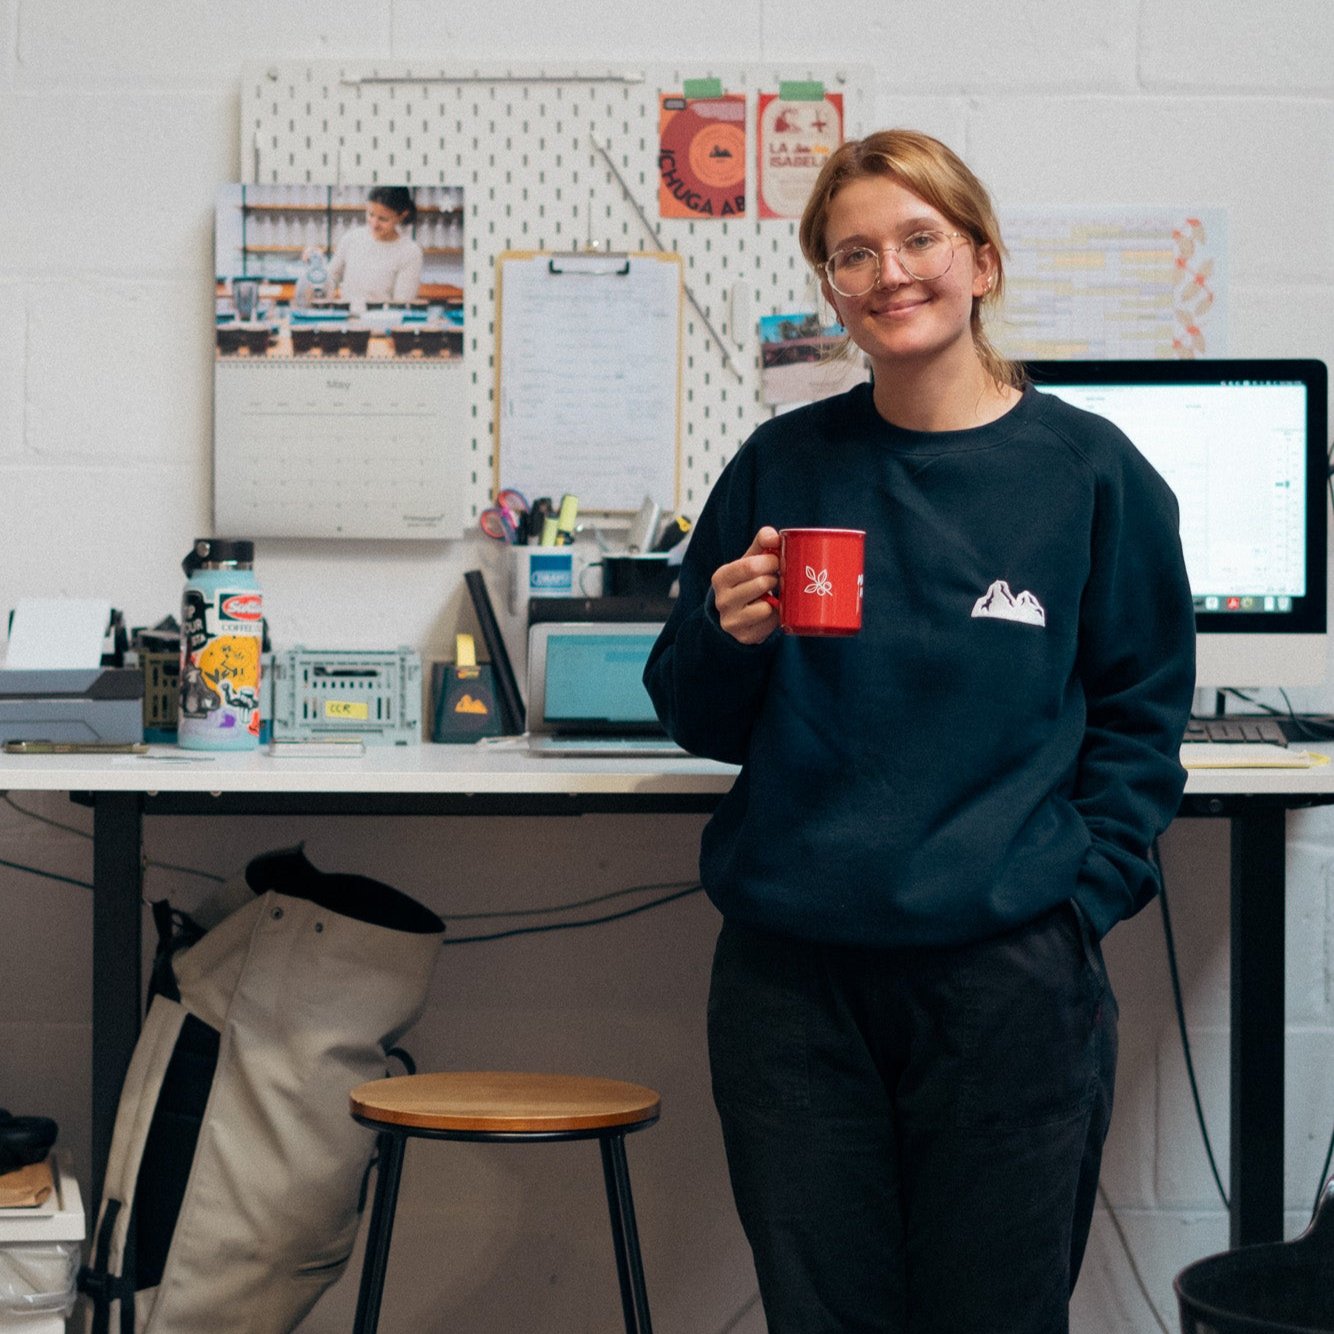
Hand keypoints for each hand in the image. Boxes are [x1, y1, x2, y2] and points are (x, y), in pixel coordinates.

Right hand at [712, 527, 779, 643]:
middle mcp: (722, 600)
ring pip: (766, 607)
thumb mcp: (750, 561)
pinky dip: (776, 616)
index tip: (776, 561)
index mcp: (721, 577)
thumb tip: (773, 535)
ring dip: (776, 599)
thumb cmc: (747, 582)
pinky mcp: (745, 636)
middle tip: (776, 578)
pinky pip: (771, 623)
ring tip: (771, 595)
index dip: (770, 561)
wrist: (737, 616)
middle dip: (775, 578)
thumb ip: (762, 543)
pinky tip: (770, 611)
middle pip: (761, 584)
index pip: (749, 566)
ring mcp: (731, 621)